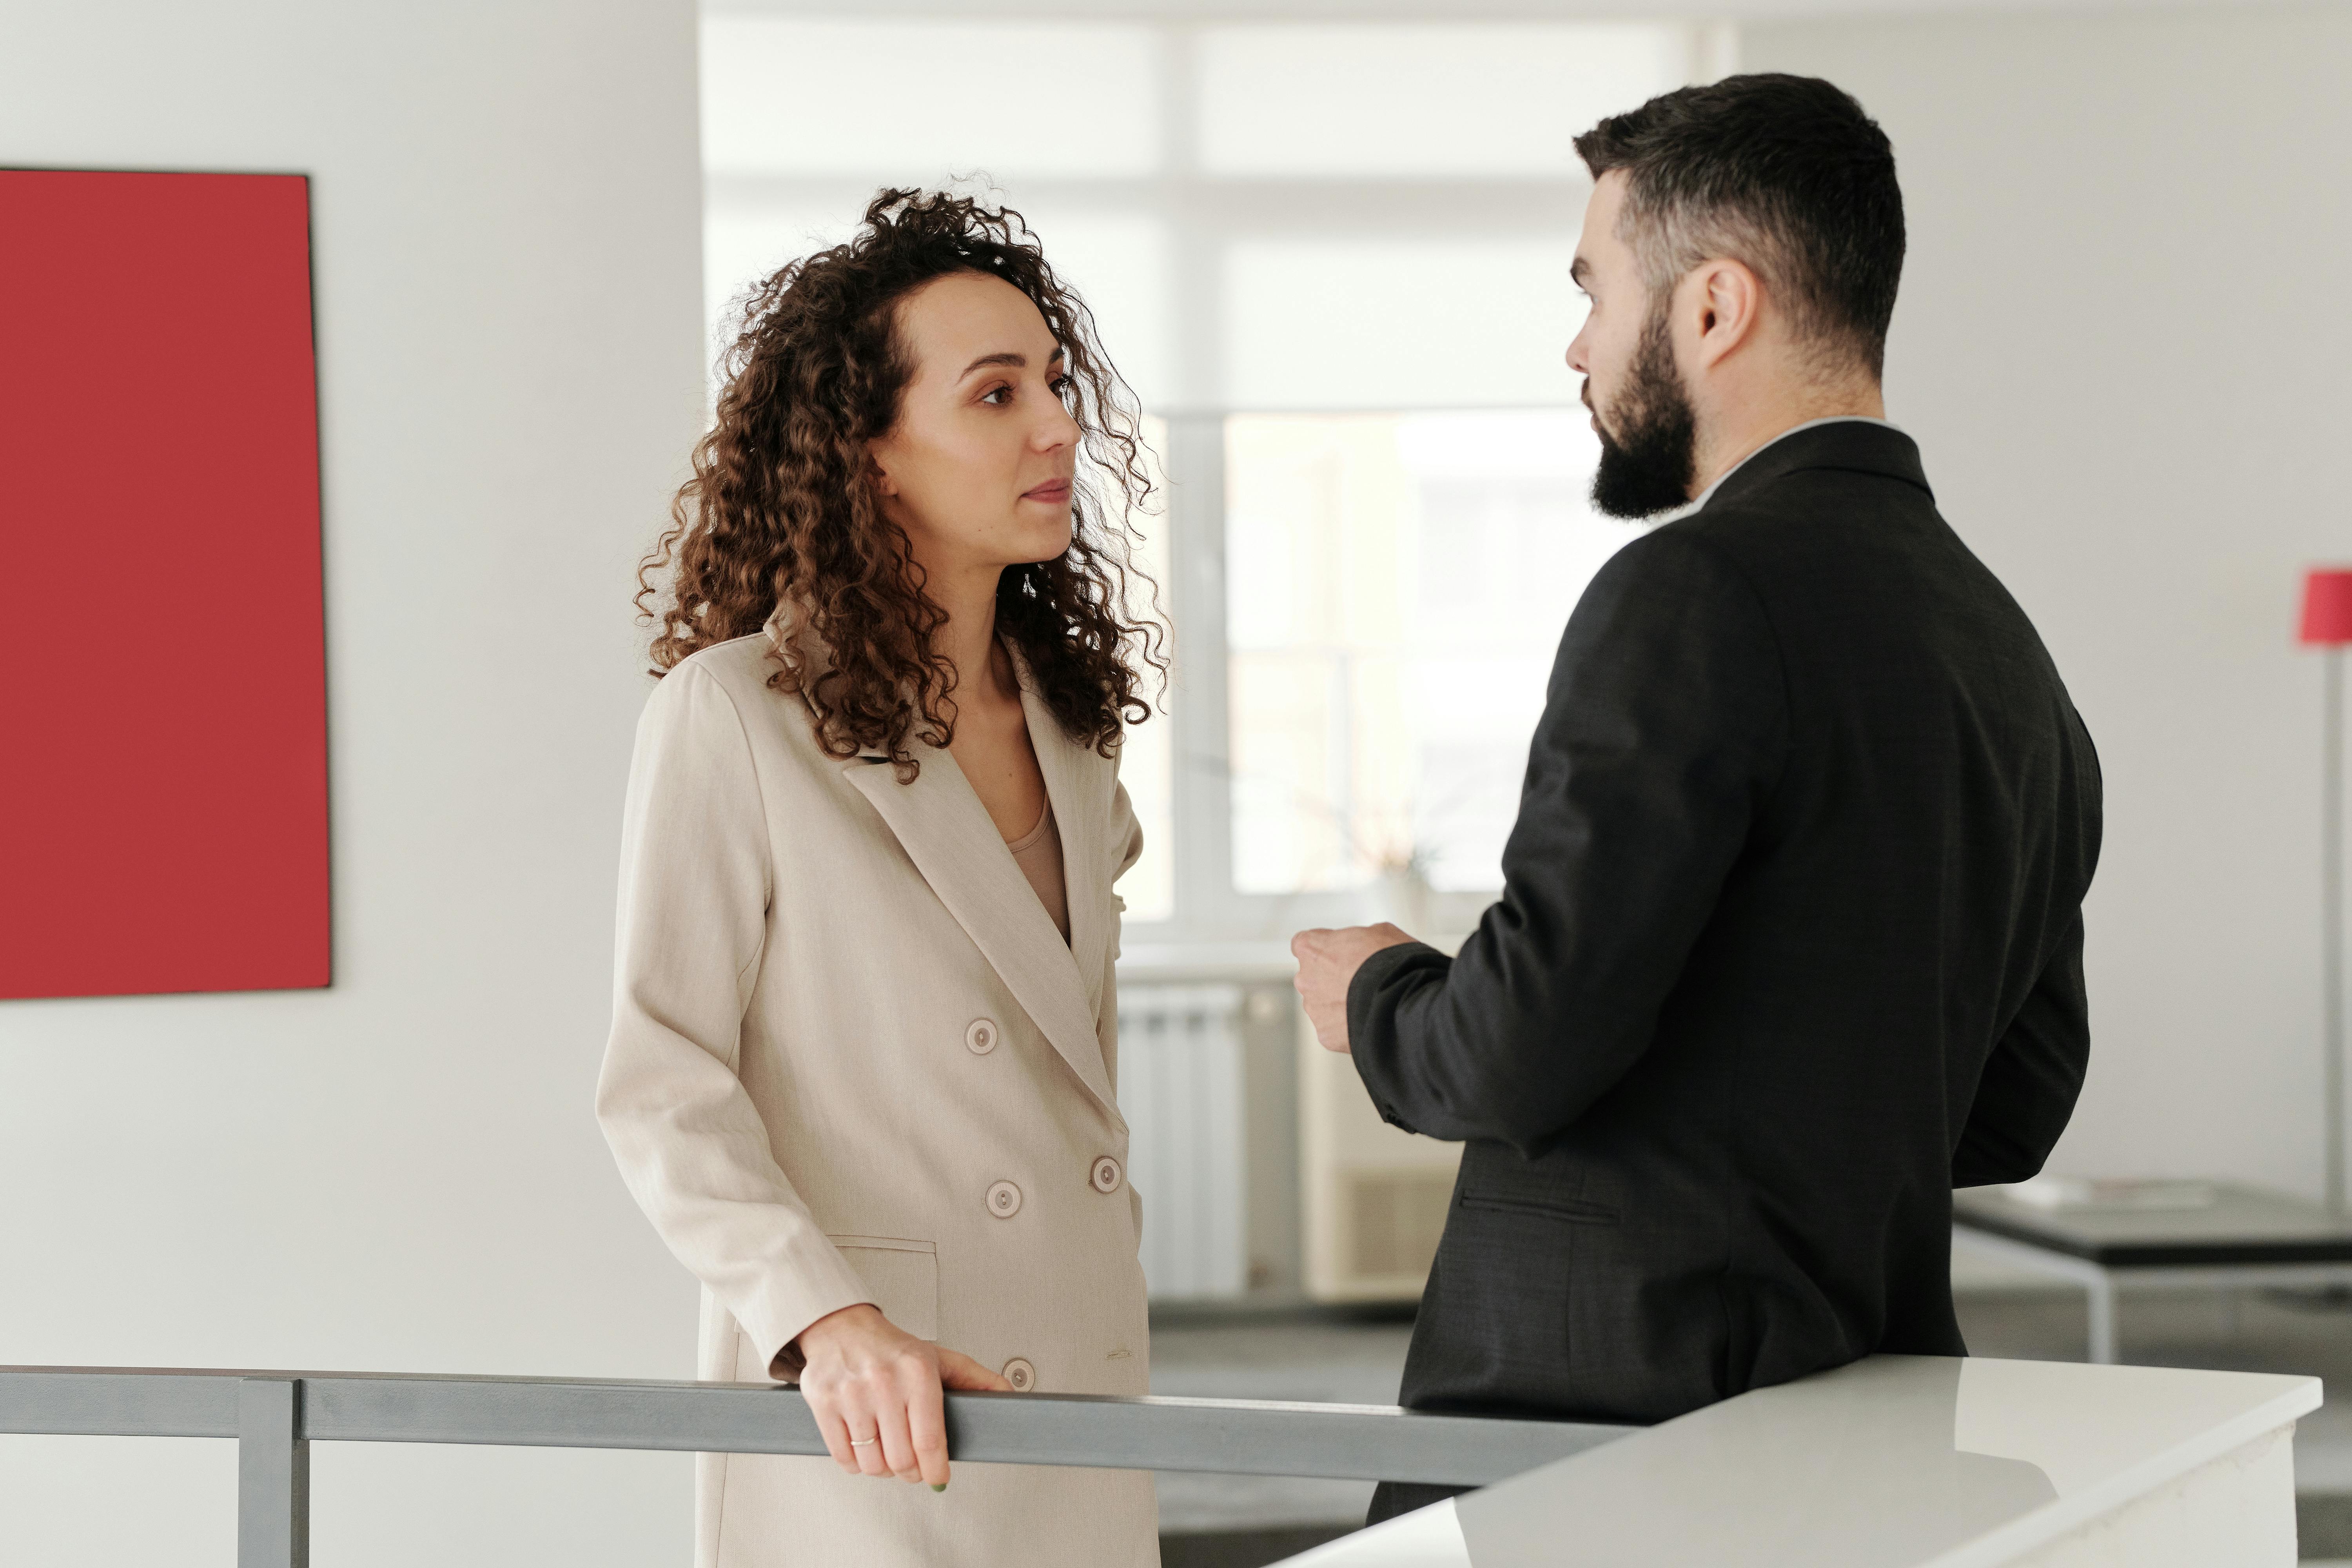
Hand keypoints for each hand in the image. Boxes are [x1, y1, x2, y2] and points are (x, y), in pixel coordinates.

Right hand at [791, 1304, 1013, 1488]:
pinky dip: (857, 1465)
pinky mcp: (823, 1404)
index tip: (939, 1477)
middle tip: (915, 1467)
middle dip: (912, 1472)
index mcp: (917, 1371)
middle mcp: (883, 1382)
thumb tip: (1010, 1398)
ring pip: (873, 1464)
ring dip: (884, 1470)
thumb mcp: (939, 1357)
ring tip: (889, 1454)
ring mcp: (851, 1394)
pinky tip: (866, 1449)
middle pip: (902, 1460)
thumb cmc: (891, 1348)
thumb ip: (976, 1380)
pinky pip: (843, 1458)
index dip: (936, 1470)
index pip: (930, 1441)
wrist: (840, 1327)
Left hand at [1292, 923, 1414, 1054]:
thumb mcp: (1379, 932)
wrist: (1401, 1000)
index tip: (1339, 952)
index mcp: (1312, 948)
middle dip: (1331, 978)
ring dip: (1339, 1003)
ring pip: (1322, 1004)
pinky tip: (1369, 1019)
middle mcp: (1305, 979)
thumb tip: (1363, 945)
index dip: (1324, 948)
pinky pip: (1334, 1028)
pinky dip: (1348, 1026)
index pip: (1304, 944)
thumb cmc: (1391, 963)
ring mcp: (1314, 1009)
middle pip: (1312, 977)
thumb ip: (1358, 937)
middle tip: (1359, 979)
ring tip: (1368, 1002)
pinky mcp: (1325, 1033)